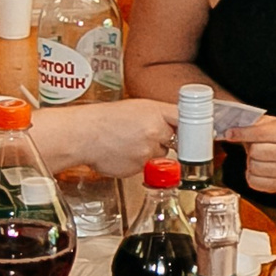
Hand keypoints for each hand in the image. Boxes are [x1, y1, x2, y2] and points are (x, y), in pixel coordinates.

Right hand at [41, 97, 176, 177]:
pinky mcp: (140, 169)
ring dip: (149, 152)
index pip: (183, 120)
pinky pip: (146, 168)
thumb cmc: (103, 120)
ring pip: (159, 155)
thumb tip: (176, 124)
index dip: (188, 127)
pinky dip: (137, 163)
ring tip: (128, 143)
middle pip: (173, 140)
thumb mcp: (135, 107)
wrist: (83, 135)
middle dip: (162, 139)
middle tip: (142, 134)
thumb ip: (157, 115)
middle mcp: (155, 131)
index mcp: (155, 112)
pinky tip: (123, 153)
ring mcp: (148, 152)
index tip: (192, 132)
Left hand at [226, 116, 275, 193]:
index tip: (230, 133)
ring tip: (260, 158)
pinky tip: (259, 169)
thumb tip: (232, 128)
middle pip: (254, 151)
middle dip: (251, 149)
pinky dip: (251, 175)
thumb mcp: (273, 124)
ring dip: (251, 162)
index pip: (258, 133)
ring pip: (253, 167)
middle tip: (256, 147)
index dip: (240, 133)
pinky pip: (253, 182)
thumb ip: (254, 124)